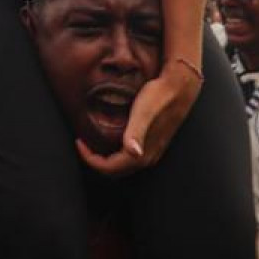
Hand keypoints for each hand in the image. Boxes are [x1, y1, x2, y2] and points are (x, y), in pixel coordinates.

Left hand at [75, 62, 199, 175]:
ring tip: (93, 140)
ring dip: (106, 158)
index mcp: (141, 154)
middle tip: (82, 143)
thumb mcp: (143, 112)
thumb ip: (136, 132)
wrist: (179, 87)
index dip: (90, 159)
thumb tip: (133, 153)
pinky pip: (131, 157)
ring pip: (124, 165)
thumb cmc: (158, 97)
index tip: (79, 141)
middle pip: (116, 171)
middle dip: (96, 161)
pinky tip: (111, 136)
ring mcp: (152, 151)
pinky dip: (116, 152)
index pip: (109, 169)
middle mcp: (147, 157)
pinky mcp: (154, 142)